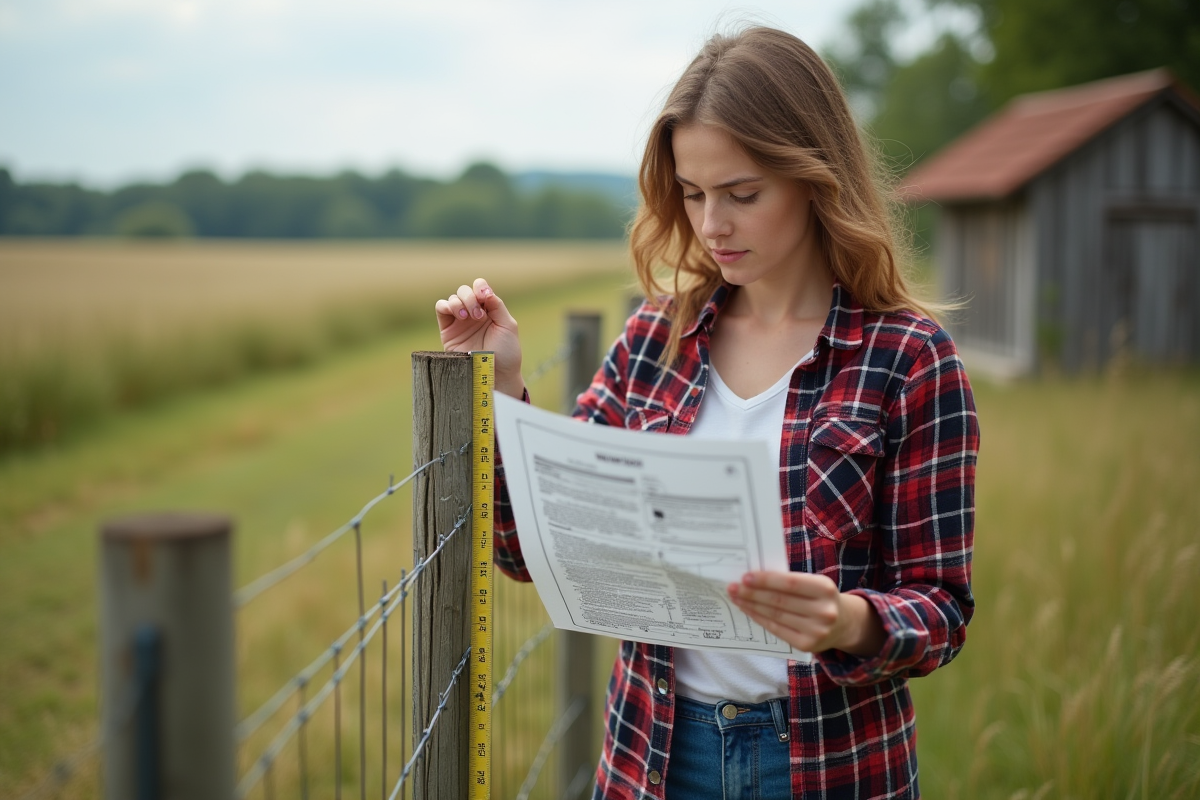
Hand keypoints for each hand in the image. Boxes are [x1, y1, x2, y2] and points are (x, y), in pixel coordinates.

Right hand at [434, 278, 524, 397]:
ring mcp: (460, 322)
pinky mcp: (448, 331)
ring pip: (453, 298)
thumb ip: (497, 306)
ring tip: (467, 317)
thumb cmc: (506, 353)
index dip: (480, 288)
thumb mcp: (508, 326)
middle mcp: (473, 314)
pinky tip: (457, 315)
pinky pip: (441, 308)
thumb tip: (484, 291)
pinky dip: (446, 305)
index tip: (485, 297)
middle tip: (478, 316)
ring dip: (460, 302)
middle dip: (470, 298)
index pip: (480, 289)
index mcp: (489, 310)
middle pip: (464, 291)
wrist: (494, 374)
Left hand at [728, 571, 885, 656]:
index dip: (766, 580)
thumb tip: (754, 578)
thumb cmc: (822, 598)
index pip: (790, 584)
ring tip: (737, 597)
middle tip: (733, 587)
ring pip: (775, 616)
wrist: (844, 624)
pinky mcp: (807, 645)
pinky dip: (760, 618)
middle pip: (779, 601)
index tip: (745, 576)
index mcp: (825, 589)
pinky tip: (748, 610)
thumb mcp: (814, 584)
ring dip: (752, 606)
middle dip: (752, 593)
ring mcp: (816, 631)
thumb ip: (790, 580)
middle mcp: (824, 611)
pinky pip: (776, 629)